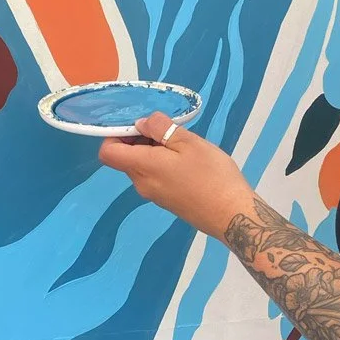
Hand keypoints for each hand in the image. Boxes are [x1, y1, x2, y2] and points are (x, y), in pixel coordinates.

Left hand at [98, 112, 254, 239]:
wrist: (232, 216)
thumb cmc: (212, 176)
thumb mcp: (188, 142)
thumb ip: (161, 128)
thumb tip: (141, 123)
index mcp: (143, 167)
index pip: (107, 153)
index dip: (115, 135)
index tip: (139, 126)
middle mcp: (142, 184)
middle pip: (126, 158)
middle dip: (140, 140)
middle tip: (169, 131)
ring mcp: (154, 196)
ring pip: (143, 167)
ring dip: (155, 151)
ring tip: (183, 146)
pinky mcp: (167, 202)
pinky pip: (156, 178)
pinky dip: (164, 165)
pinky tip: (189, 162)